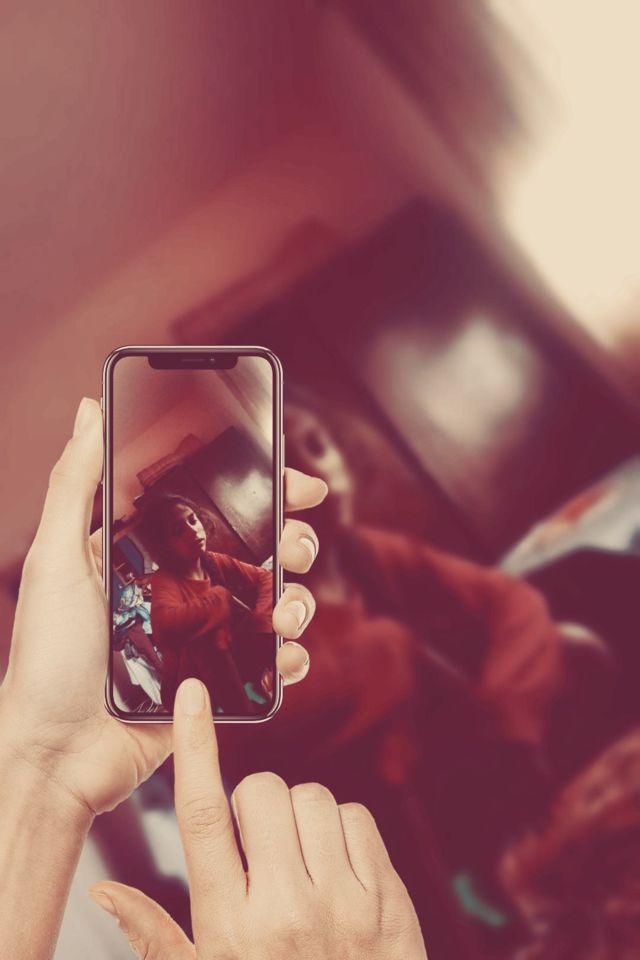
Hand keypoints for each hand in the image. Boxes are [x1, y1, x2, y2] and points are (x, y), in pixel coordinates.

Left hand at [0, 398, 326, 817]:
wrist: (55, 754)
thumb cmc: (47, 656)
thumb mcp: (55, 558)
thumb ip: (75, 481)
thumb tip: (91, 408)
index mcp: (154, 549)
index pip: (221, 506)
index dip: (266, 489)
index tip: (298, 482)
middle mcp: (188, 585)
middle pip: (263, 549)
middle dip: (295, 541)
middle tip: (294, 547)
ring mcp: (209, 633)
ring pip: (279, 602)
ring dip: (302, 599)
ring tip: (287, 612)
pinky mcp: (222, 681)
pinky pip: (273, 662)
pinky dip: (292, 656)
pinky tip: (286, 656)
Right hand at [89, 678, 427, 959]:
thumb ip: (154, 935)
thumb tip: (103, 889)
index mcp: (229, 926)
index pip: (202, 817)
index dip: (195, 748)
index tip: (192, 697)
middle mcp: (286, 909)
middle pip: (261, 792)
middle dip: (254, 801)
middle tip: (258, 843)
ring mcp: (343, 903)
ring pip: (313, 798)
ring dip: (299, 814)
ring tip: (298, 859)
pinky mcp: (388, 899)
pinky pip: (358, 818)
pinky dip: (342, 828)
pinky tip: (334, 865)